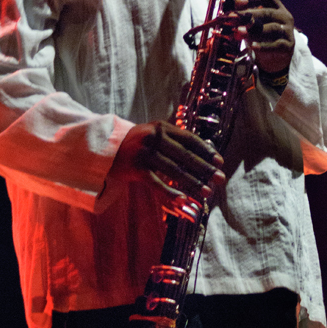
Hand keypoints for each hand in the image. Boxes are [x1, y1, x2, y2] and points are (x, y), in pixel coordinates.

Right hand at [108, 121, 224, 203]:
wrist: (106, 147)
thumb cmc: (138, 143)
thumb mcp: (155, 134)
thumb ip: (175, 140)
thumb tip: (204, 155)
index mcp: (163, 128)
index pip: (190, 139)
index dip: (207, 151)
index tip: (220, 162)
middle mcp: (155, 138)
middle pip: (186, 156)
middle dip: (205, 169)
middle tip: (220, 179)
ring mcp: (145, 153)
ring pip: (174, 171)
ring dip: (193, 183)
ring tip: (207, 192)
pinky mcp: (136, 169)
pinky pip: (156, 183)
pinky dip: (170, 192)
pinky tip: (183, 199)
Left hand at [233, 0, 294, 73]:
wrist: (277, 56)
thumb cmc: (262, 35)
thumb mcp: (254, 24)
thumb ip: (244, 18)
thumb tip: (229, 16)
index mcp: (276, 7)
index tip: (238, 2)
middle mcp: (284, 16)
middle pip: (267, 13)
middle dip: (249, 15)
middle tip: (233, 18)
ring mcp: (288, 31)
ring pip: (272, 28)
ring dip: (254, 30)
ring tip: (239, 31)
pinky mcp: (288, 46)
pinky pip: (277, 45)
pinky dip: (264, 46)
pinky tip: (253, 47)